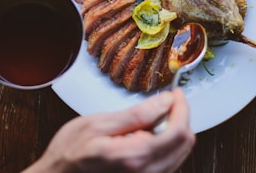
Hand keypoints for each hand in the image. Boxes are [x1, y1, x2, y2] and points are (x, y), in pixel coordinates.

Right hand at [22, 88, 194, 172]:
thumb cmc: (71, 152)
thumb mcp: (99, 124)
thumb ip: (136, 115)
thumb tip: (165, 102)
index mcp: (135, 156)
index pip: (178, 131)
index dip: (182, 108)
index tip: (176, 93)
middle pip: (184, 144)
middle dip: (181, 117)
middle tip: (168, 100)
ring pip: (180, 153)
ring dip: (175, 129)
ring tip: (158, 114)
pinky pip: (169, 162)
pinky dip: (167, 142)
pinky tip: (151, 132)